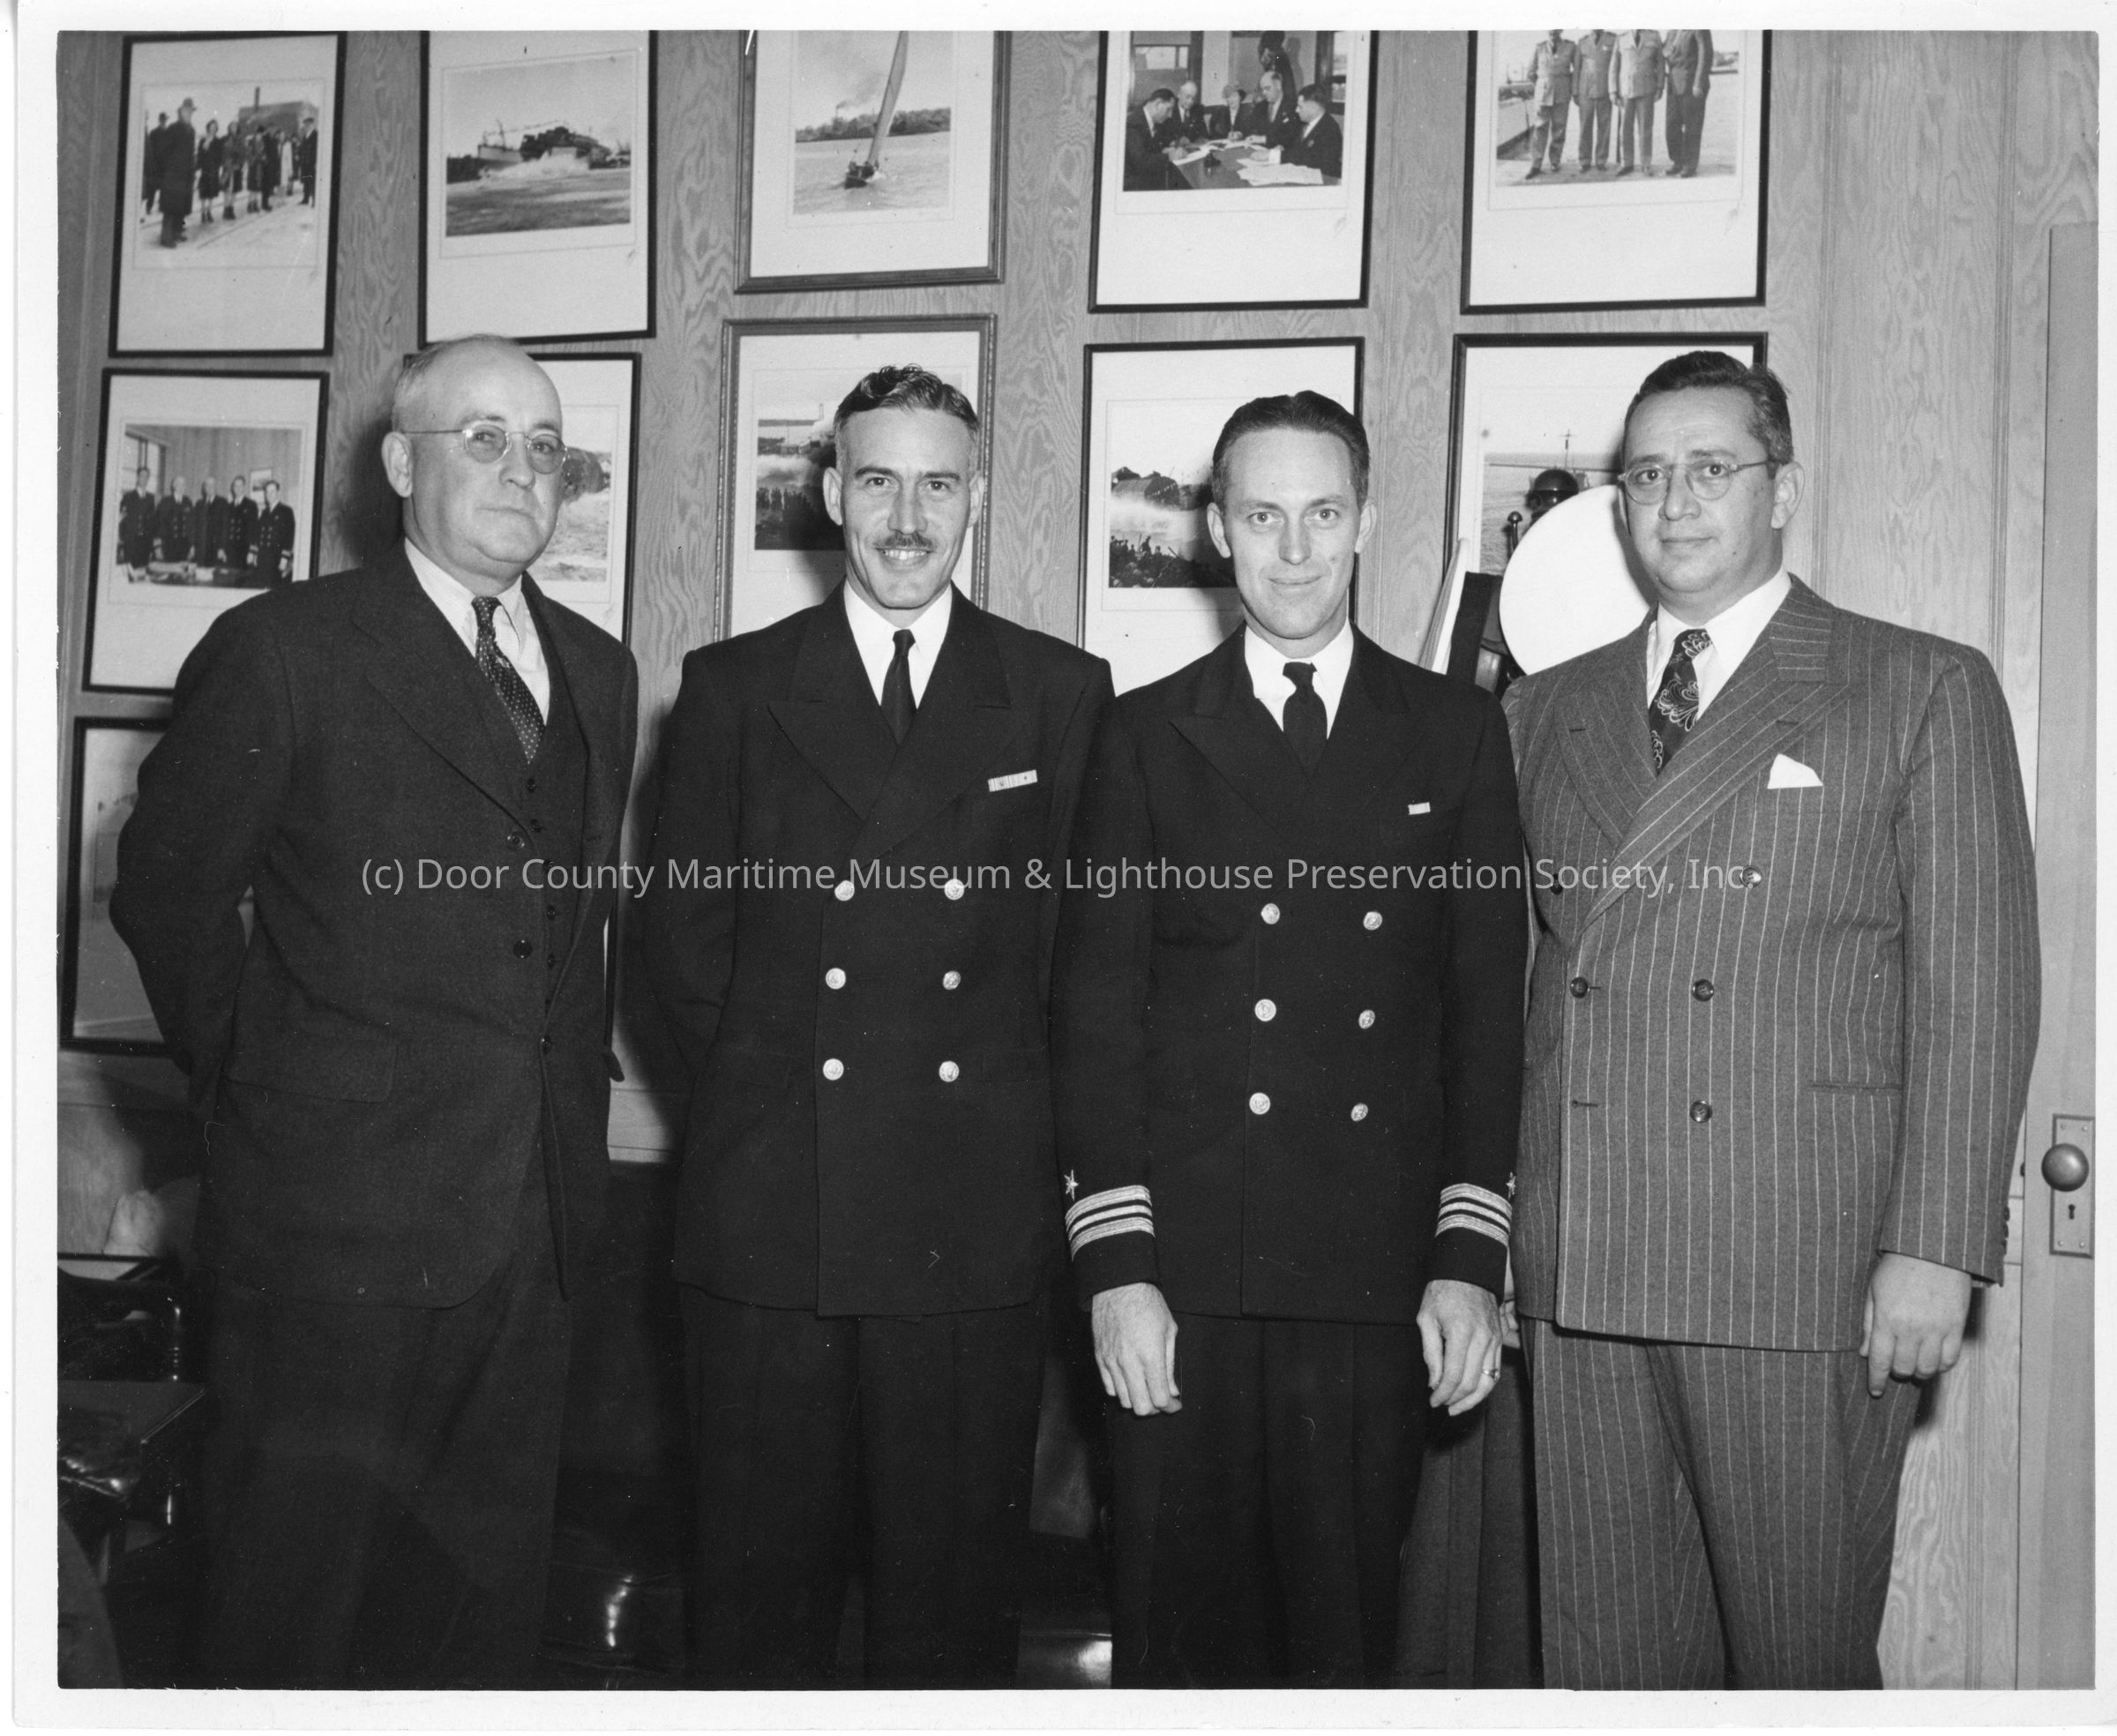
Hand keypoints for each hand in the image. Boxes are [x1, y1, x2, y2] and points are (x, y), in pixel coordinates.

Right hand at [1091, 1282, 1180, 1415]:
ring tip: (1146, 1389)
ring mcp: (1112, 1361)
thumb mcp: (1169, 1330)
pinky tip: (1130, 1381)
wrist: (1118, 1286)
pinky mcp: (1100, 1358)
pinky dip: (1121, 1391)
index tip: (1175, 1404)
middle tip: (1161, 1400)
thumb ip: (1169, 1365)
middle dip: (1154, 1408)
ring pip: (1124, 1400)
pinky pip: (1108, 1388)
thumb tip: (1172, 1390)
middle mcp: (1129, 1363)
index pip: (1159, 1398)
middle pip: (1141, 1407)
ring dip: (1138, 1399)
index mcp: (1150, 1356)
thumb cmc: (1147, 1304)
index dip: (1169, 1407)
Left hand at [1416, 1278, 1503, 1414]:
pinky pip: (1495, 1370)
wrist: (1468, 1270)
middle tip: (1441, 1404)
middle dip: (1455, 1399)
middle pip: (1472, 1382)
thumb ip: (1430, 1353)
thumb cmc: (1442, 1291)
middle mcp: (1483, 1338)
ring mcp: (1494, 1339)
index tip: (1433, 1401)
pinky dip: (1484, 1386)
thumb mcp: (1426, 1318)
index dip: (1443, 1393)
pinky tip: (1471, 1392)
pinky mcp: (1499, 1338)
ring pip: (1488, 1381)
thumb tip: (1434, 1381)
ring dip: (1472, 1399)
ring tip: (1456, 1407)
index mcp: (1462, 1332)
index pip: (1455, 1375)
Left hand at [1861, 1251, 1972, 1396]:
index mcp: (1887, 1320)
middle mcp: (1911, 1329)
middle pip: (1904, 1368)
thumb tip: (1865, 1353)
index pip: (1880, 1362)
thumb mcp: (1874, 1291)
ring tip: (1913, 1365)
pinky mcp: (1956, 1327)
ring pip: (1928, 1369)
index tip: (1875, 1391)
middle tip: (1895, 1367)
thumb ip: (1869, 1324)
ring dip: (1919, 1371)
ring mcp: (1936, 1329)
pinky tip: (1934, 1360)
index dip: (1876, 1380)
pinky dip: (1941, 1365)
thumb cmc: (1897, 1268)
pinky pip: (1950, 1359)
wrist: (1932, 1250)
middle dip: (1897, 1373)